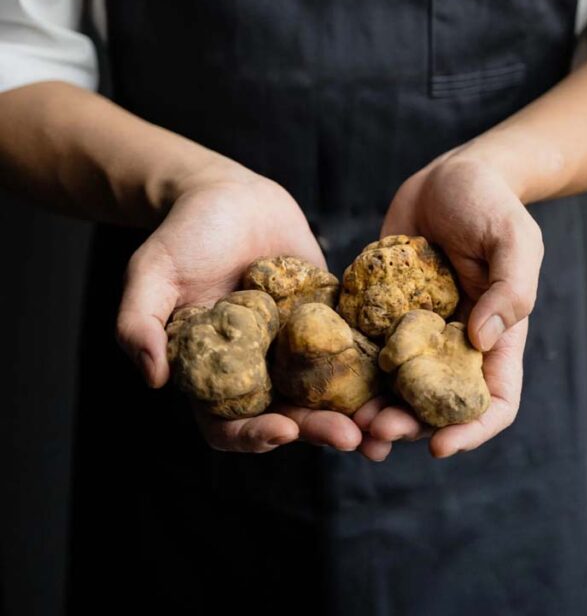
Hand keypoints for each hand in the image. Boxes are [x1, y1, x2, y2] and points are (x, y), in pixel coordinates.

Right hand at [115, 163, 362, 454]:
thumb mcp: (150, 273)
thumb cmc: (181, 233)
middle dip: (319, 430)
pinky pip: (354, 345)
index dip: (254, 435)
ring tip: (384, 426)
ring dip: (356, 412)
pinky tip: (401, 375)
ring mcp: (295, 345)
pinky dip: (375, 365)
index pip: (229, 423)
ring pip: (327, 390)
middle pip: (289, 415)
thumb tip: (152, 378)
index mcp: (213, 372)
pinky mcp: (328, 316)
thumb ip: (140, 324)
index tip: (282, 431)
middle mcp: (258, 368)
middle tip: (351, 438)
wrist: (227, 192)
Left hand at [355, 153, 541, 457]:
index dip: (471, 430)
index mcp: (496, 334)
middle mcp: (454, 339)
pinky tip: (326, 382)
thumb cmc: (490, 201)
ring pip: (396, 386)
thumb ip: (511, 287)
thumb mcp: (513, 237)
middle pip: (436, 404)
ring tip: (347, 421)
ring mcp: (416, 327)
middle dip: (409, 425)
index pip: (494, 400)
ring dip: (375, 409)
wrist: (448, 173)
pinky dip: (350, 372)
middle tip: (375, 432)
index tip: (439, 446)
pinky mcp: (382, 308)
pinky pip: (365, 348)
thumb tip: (481, 339)